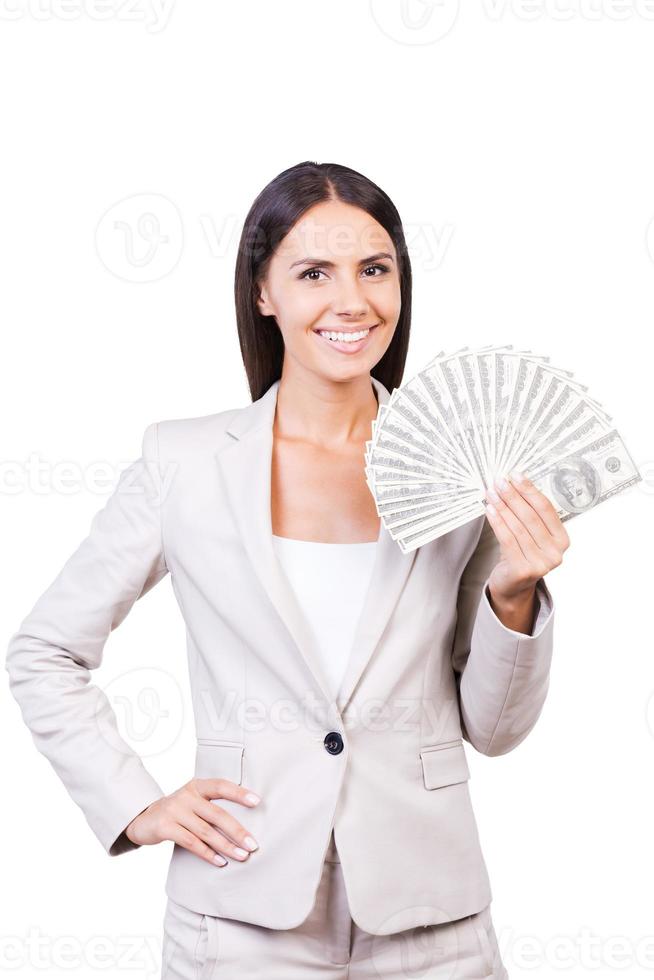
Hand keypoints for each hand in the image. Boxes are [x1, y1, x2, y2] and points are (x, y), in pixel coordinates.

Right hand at [124, 778, 260, 866]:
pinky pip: (191, 843)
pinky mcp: (165, 827)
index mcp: (196, 786)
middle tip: (253, 845)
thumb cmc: (178, 811)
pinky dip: (208, 854)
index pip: (221, 786)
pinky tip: (221, 862)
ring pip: (206, 831)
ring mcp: (174, 810)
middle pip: (217, 814)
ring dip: (226, 846)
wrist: (143, 819)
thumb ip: (212, 805)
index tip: (257, 802)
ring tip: (242, 856)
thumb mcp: (192, 801)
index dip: (239, 793)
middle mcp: (186, 795)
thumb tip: (246, 821)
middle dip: (237, 831)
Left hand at [484, 470, 569, 606]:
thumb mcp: (532, 534)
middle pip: (531, 517)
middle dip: (513, 496)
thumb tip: (513, 483)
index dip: (530, 490)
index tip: (516, 475)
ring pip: (518, 527)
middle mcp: (556, 552)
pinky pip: (508, 539)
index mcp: (562, 539)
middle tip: (499, 481)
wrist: (513, 585)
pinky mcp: (523, 569)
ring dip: (503, 507)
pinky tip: (490, 510)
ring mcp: (541, 563)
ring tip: (491, 493)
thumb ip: (530, 514)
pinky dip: (497, 522)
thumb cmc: (522, 554)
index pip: (546, 509)